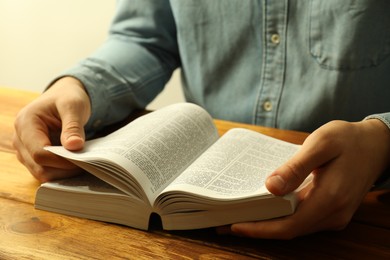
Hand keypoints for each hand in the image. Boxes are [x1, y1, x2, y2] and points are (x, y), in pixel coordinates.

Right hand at [13, 77, 90, 181]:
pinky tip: (78, 164)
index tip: (84, 160)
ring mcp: (25, 150)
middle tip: (88, 164)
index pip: (39, 153)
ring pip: (43, 174)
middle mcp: (20, 139)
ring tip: (85, 164)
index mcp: (25, 123)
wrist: (63, 97)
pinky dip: (63, 172)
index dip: (62, 161)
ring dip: (64, 173)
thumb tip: (74, 146)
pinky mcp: (33, 157)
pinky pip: (47, 171)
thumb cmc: (67, 98)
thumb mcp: (73, 105)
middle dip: (64, 170)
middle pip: (39, 168)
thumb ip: (73, 126)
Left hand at [218, 119, 389, 238]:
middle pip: (289, 230)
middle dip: (257, 228)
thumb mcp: (321, 144)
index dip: (259, 229)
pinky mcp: (332, 210)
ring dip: (267, 223)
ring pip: (294, 227)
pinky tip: (264, 206)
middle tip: (226, 222)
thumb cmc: (348, 139)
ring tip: (240, 214)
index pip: (288, 225)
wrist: (377, 144)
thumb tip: (270, 187)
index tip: (233, 225)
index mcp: (330, 199)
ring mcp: (334, 215)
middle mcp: (333, 214)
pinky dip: (280, 216)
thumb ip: (296, 166)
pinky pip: (302, 219)